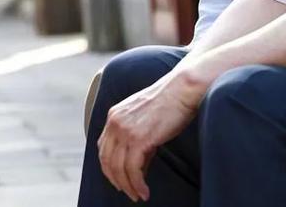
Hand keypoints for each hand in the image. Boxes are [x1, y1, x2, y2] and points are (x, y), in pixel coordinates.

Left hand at [97, 72, 203, 201]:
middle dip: (116, 180)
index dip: (109, 166)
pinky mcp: (139, 139)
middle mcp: (114, 122)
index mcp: (113, 116)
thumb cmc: (170, 103)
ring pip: (118, 167)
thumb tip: (138, 166)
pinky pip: (133, 169)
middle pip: (107, 160)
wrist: (182, 90)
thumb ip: (137, 139)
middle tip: (127, 192)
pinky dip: (137, 184)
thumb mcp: (145, 119)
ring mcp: (125, 131)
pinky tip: (144, 191)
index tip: (119, 179)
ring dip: (127, 186)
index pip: (103, 148)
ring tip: (138, 195)